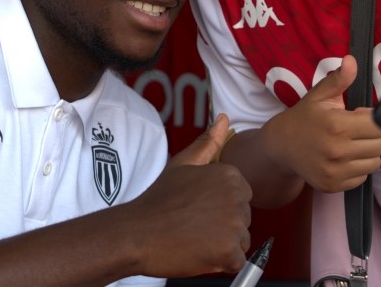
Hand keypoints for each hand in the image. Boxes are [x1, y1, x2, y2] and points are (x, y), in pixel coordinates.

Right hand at [125, 113, 252, 277]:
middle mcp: (236, 198)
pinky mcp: (229, 251)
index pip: (242, 198)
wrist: (137, 233)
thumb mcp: (183, 165)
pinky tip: (198, 252)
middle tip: (193, 224)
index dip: (219, 208)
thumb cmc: (158, 200)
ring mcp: (234, 225)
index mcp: (230, 176)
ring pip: (241, 241)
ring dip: (222, 245)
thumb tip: (224, 119)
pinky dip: (220, 263)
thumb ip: (208, 143)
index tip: (197, 209)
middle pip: (243, 220)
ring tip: (194, 238)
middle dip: (223, 227)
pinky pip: (237, 261)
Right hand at [266, 55, 380, 192]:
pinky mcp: (333, 186)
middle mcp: (338, 151)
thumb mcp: (319, 95)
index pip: (380, 125)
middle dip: (376, 135)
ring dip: (368, 153)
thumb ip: (339, 79)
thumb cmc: (303, 118)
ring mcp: (335, 171)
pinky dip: (358, 168)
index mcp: (337, 125)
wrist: (280, 147)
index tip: (363, 115)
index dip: (377, 119)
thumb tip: (351, 61)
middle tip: (359, 130)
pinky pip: (363, 178)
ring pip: (375, 163)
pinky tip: (344, 158)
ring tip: (351, 144)